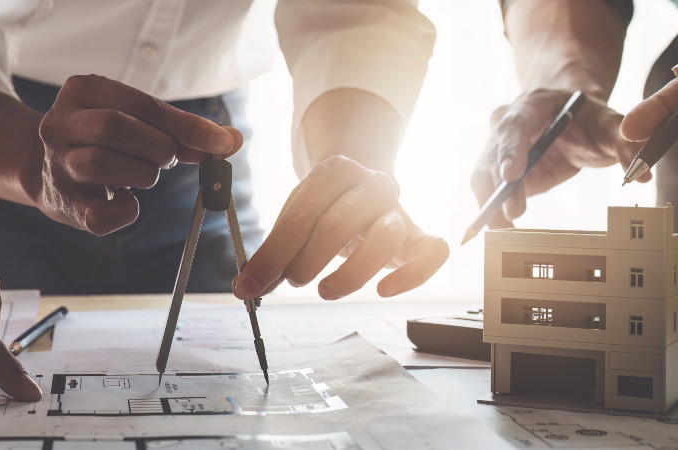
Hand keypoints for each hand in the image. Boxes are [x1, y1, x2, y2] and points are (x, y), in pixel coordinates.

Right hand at [36, 75, 240, 234]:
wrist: (49, 171)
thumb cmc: (105, 141)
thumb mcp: (136, 122)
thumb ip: (180, 130)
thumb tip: (232, 140)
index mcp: (81, 90)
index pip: (141, 103)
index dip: (185, 125)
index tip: (221, 143)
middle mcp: (59, 123)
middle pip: (116, 127)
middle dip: (157, 147)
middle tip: (167, 158)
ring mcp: (56, 163)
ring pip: (103, 164)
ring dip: (142, 174)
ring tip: (144, 175)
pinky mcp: (60, 203)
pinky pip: (100, 214)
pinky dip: (126, 211)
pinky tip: (127, 200)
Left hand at [233, 156, 447, 300]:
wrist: (365, 190)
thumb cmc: (325, 210)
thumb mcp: (295, 221)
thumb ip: (272, 254)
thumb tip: (244, 288)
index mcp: (335, 172)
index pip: (302, 214)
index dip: (273, 254)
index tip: (250, 285)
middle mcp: (372, 184)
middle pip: (339, 224)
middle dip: (307, 261)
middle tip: (293, 281)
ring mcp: (399, 209)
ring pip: (386, 238)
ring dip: (351, 273)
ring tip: (326, 290)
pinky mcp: (421, 235)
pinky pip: (433, 251)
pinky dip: (412, 275)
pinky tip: (384, 291)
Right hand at [471, 89, 641, 226]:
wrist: (572, 118)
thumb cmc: (589, 118)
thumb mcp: (610, 124)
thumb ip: (624, 142)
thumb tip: (641, 173)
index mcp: (532, 105)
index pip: (515, 126)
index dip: (510, 151)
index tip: (513, 176)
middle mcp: (506, 124)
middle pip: (493, 155)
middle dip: (499, 186)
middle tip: (511, 213)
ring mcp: (497, 148)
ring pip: (483, 176)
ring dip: (489, 204)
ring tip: (503, 230)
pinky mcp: (499, 171)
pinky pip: (489, 191)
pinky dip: (492, 211)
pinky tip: (503, 230)